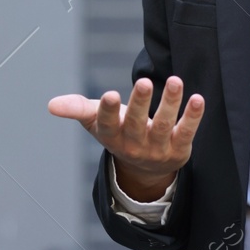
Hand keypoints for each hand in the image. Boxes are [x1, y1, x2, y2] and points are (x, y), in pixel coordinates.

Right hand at [48, 76, 203, 200]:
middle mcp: (133, 144)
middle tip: (144, 82)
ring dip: (170, 103)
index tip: (110, 95)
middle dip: (140, 104)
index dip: (108, 111)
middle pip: (136, 124)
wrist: (146, 168)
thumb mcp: (96, 121)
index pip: (107, 125)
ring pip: (163, 126)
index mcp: (111, 136)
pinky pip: (186, 132)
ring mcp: (156, 148)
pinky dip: (192, 117)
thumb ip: (76, 109)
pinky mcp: (179, 149)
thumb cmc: (119, 132)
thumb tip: (51, 105)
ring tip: (175, 81)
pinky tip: (197, 99)